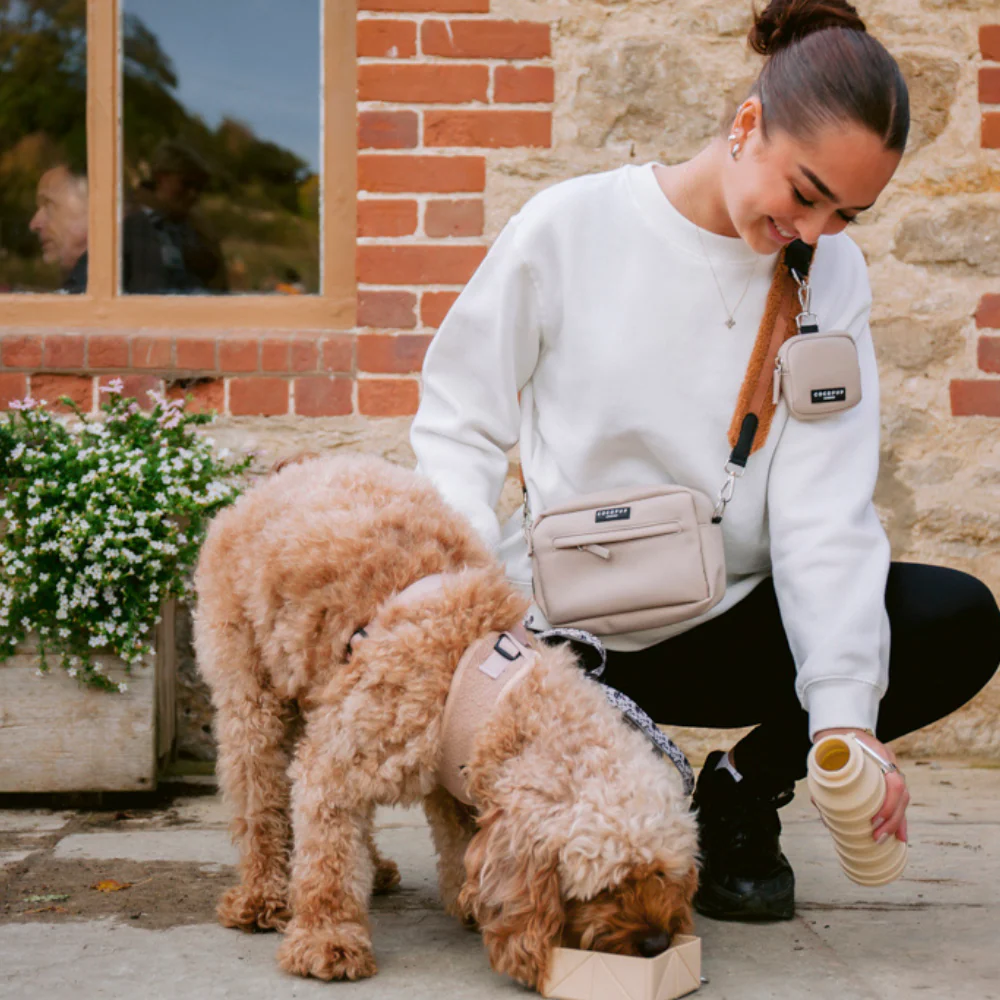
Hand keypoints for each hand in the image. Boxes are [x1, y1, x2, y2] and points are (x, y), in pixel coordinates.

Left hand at [812, 727, 908, 844]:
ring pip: (902, 800)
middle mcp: (889, 763)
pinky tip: (900, 837)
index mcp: (878, 754)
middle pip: (901, 795)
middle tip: (875, 836)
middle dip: (890, 820)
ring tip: (883, 840)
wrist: (840, 727)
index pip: (894, 782)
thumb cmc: (833, 741)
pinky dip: (899, 820)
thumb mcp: (827, 750)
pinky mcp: (888, 781)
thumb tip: (819, 804)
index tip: (873, 819)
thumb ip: (824, 773)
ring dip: (895, 823)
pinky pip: (899, 801)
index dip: (888, 804)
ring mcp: (891, 771)